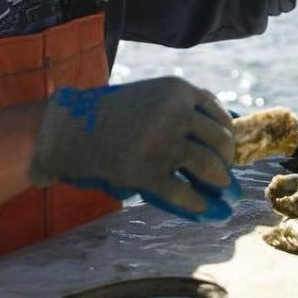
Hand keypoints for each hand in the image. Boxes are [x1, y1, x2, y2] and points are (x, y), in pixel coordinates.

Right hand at [28, 77, 240, 220]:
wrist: (70, 129)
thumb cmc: (113, 114)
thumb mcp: (151, 97)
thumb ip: (181, 109)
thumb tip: (218, 141)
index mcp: (178, 90)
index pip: (218, 113)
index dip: (227, 133)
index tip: (226, 148)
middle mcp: (175, 113)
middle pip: (219, 140)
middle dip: (226, 159)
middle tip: (224, 171)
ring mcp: (162, 142)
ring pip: (208, 166)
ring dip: (219, 181)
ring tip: (220, 190)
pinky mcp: (146, 171)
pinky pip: (183, 193)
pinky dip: (197, 203)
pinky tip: (203, 207)